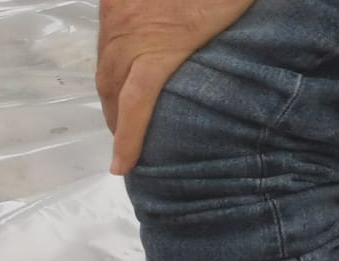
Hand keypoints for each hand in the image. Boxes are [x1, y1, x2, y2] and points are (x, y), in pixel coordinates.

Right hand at [97, 0, 256, 174]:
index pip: (135, 103)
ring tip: (120, 115)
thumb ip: (214, 48)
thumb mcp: (228, 18)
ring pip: (104, 65)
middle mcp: (130, 32)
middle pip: (112, 88)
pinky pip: (105, 40)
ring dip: (110, 94)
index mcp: (160, 45)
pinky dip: (110, 63)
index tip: (120, 167)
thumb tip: (234, 77)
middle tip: (126, 145)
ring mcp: (118, 13)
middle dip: (116, 120)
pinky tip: (122, 70)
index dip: (128, 138)